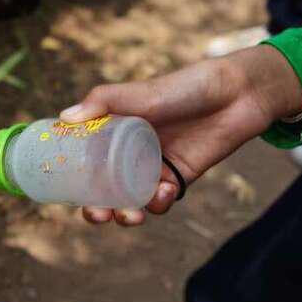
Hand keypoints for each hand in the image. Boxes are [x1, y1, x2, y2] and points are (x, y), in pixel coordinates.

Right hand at [61, 45, 301, 225]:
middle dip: (97, 207)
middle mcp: (129, 151)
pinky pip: (161, 199)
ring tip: (130, 215)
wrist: (237, 94)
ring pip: (130, 199)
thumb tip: (64, 118)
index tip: (66, 193)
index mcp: (114, 131)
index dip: (73, 180)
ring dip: (126, 213)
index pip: (85, 160)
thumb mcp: (141, 93)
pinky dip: (159, 202)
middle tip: (97, 215)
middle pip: (104, 187)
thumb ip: (104, 102)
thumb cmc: (185, 87)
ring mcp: (154, 165)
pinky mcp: (178, 176)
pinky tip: (166, 190)